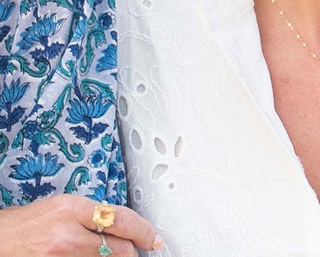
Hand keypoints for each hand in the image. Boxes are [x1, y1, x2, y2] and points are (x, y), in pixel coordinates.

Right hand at [0, 194, 161, 255]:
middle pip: (118, 248)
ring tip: (113, 254)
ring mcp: (60, 255)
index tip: (154, 238)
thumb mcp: (60, 207)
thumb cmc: (25, 224)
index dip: (144, 231)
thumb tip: (118, 225)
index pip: (122, 219)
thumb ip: (89, 215)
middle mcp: (68, 232)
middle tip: (138, 250)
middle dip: (132, 251)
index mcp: (72, 207)